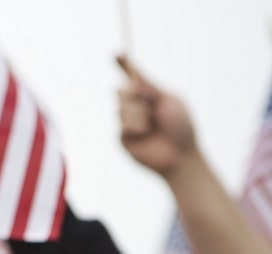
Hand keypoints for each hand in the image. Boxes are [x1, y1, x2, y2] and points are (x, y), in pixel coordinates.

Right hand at [117, 55, 197, 177]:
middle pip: (121, 90)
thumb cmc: (181, 128)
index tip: (117, 53)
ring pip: (121, 107)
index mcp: (150, 96)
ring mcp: (128, 123)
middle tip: (148, 104)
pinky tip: (146, 135)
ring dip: (138, 114)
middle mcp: (137, 107)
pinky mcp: (122, 138)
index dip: (124, 65)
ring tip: (151, 126)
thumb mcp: (169, 101)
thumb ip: (151, 88)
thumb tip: (135, 74)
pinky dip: (136, 127)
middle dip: (132, 94)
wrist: (180, 156)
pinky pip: (121, 125)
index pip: (133, 78)